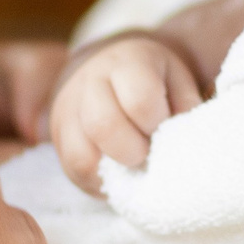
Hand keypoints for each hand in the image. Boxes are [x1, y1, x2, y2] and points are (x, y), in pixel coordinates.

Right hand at [48, 34, 204, 194]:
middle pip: (103, 126)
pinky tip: (115, 172)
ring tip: (131, 164)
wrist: (107, 66)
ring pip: (81, 155)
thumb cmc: (151, 79)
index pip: (140, 100)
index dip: (156, 123)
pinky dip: (97, 181)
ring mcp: (67, 109)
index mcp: (126, 62)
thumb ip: (186, 106)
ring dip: (113, 171)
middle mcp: (89, 82)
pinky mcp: (57, 135)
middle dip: (134, 151)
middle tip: (147, 151)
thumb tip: (183, 141)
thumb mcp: (177, 79)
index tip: (161, 126)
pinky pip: (72, 170)